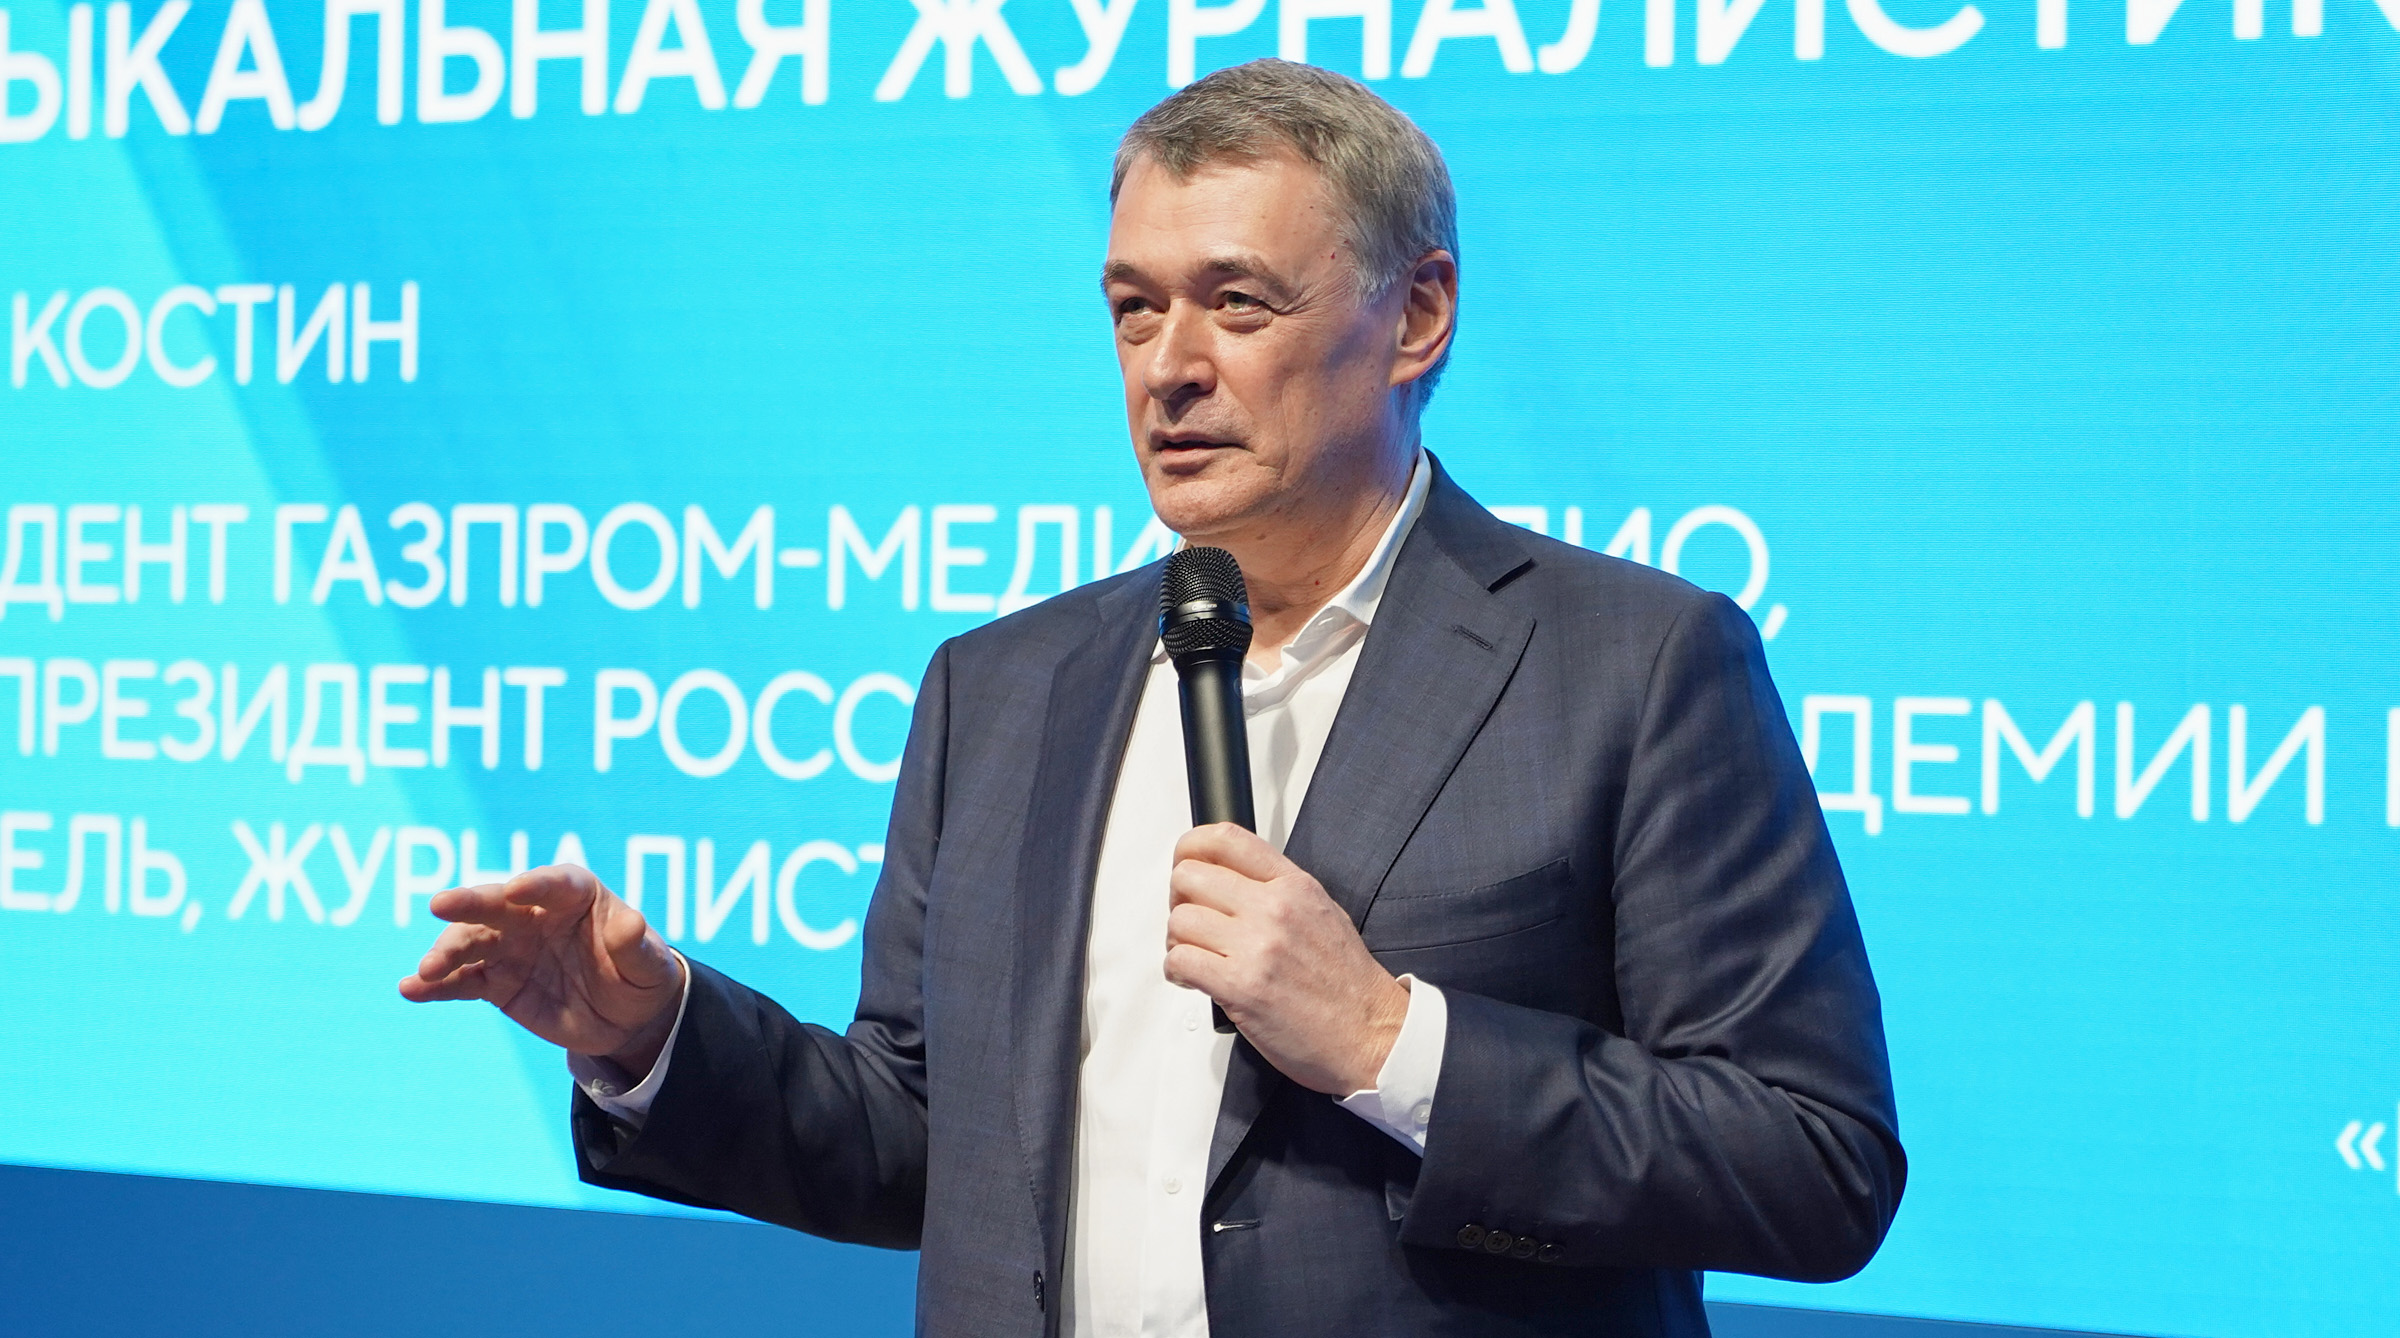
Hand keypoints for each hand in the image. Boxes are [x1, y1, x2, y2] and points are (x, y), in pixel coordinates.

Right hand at [397, 864, 685, 1075]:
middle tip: (439, 904)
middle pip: (499, 904)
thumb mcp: (650, 965)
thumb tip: (631, 924)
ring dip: (446, 952)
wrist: (625, 1016)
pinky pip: (461, 980)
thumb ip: (637, 945)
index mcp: (576, 895)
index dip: (537, 884)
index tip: (517, 889)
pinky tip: (411, 990)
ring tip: (428, 971)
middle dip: (470, 903)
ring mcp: (510, 946)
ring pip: (472, 941)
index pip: (555, 883)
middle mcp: (535, 913)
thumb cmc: (641, 975)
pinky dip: (436, 985)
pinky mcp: (495, 981)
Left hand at [1164, 823, 1409, 1094]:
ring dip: (1178, 942)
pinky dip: (1177, 972)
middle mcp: (1274, 909)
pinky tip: (1195, 980)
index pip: (1225, 839)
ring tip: (1196, 957)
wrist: (1372, 1035)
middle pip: (1189, 877)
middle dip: (1179, 900)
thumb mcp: (1323, 913)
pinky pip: (1180, 962)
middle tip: (1191, 922)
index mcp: (1294, 886)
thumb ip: (1278, 891)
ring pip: (1179, 920)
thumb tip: (1232, 883)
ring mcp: (1257, 946)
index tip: (1186, 864)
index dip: (1191, 848)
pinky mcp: (1241, 986)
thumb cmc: (1349, 986)